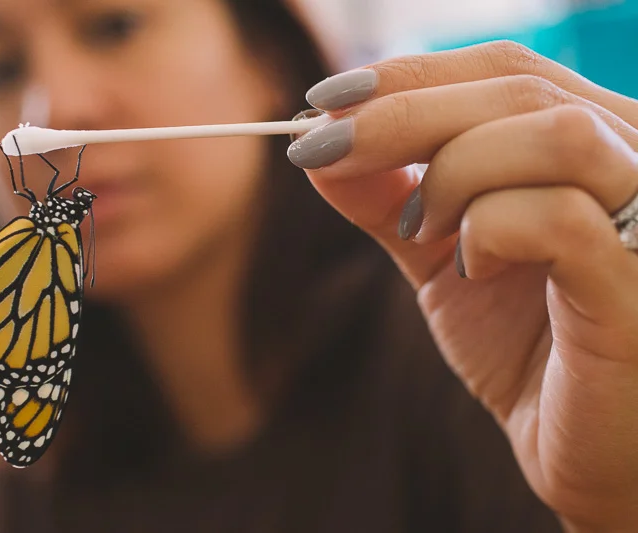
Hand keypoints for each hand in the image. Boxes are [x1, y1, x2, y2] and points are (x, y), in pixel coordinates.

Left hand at [288, 41, 637, 531]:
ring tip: (421, 228)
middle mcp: (637, 159)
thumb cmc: (525, 347)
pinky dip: (492, 230)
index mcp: (595, 141)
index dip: (408, 76)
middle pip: (516, 87)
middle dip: (398, 115)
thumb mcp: (440, 255)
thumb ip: (387, 197)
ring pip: (549, 134)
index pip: (503, 69)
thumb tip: (317, 139)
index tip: (323, 100)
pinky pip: (561, 218)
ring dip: (453, 172)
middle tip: (320, 148)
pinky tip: (474, 267)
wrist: (584, 450)